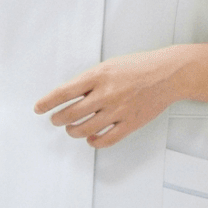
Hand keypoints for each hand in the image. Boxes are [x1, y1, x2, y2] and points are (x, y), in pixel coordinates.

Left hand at [35, 49, 190, 148]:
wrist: (168, 74)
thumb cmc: (138, 67)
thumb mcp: (109, 66)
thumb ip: (90, 81)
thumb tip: (69, 96)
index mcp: (98, 76)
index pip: (63, 92)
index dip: (47, 102)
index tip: (39, 108)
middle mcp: (106, 94)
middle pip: (70, 114)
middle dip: (58, 119)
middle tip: (55, 119)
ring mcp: (118, 110)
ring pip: (85, 129)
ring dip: (72, 131)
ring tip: (71, 128)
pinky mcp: (130, 123)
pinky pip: (106, 140)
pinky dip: (94, 142)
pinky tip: (91, 138)